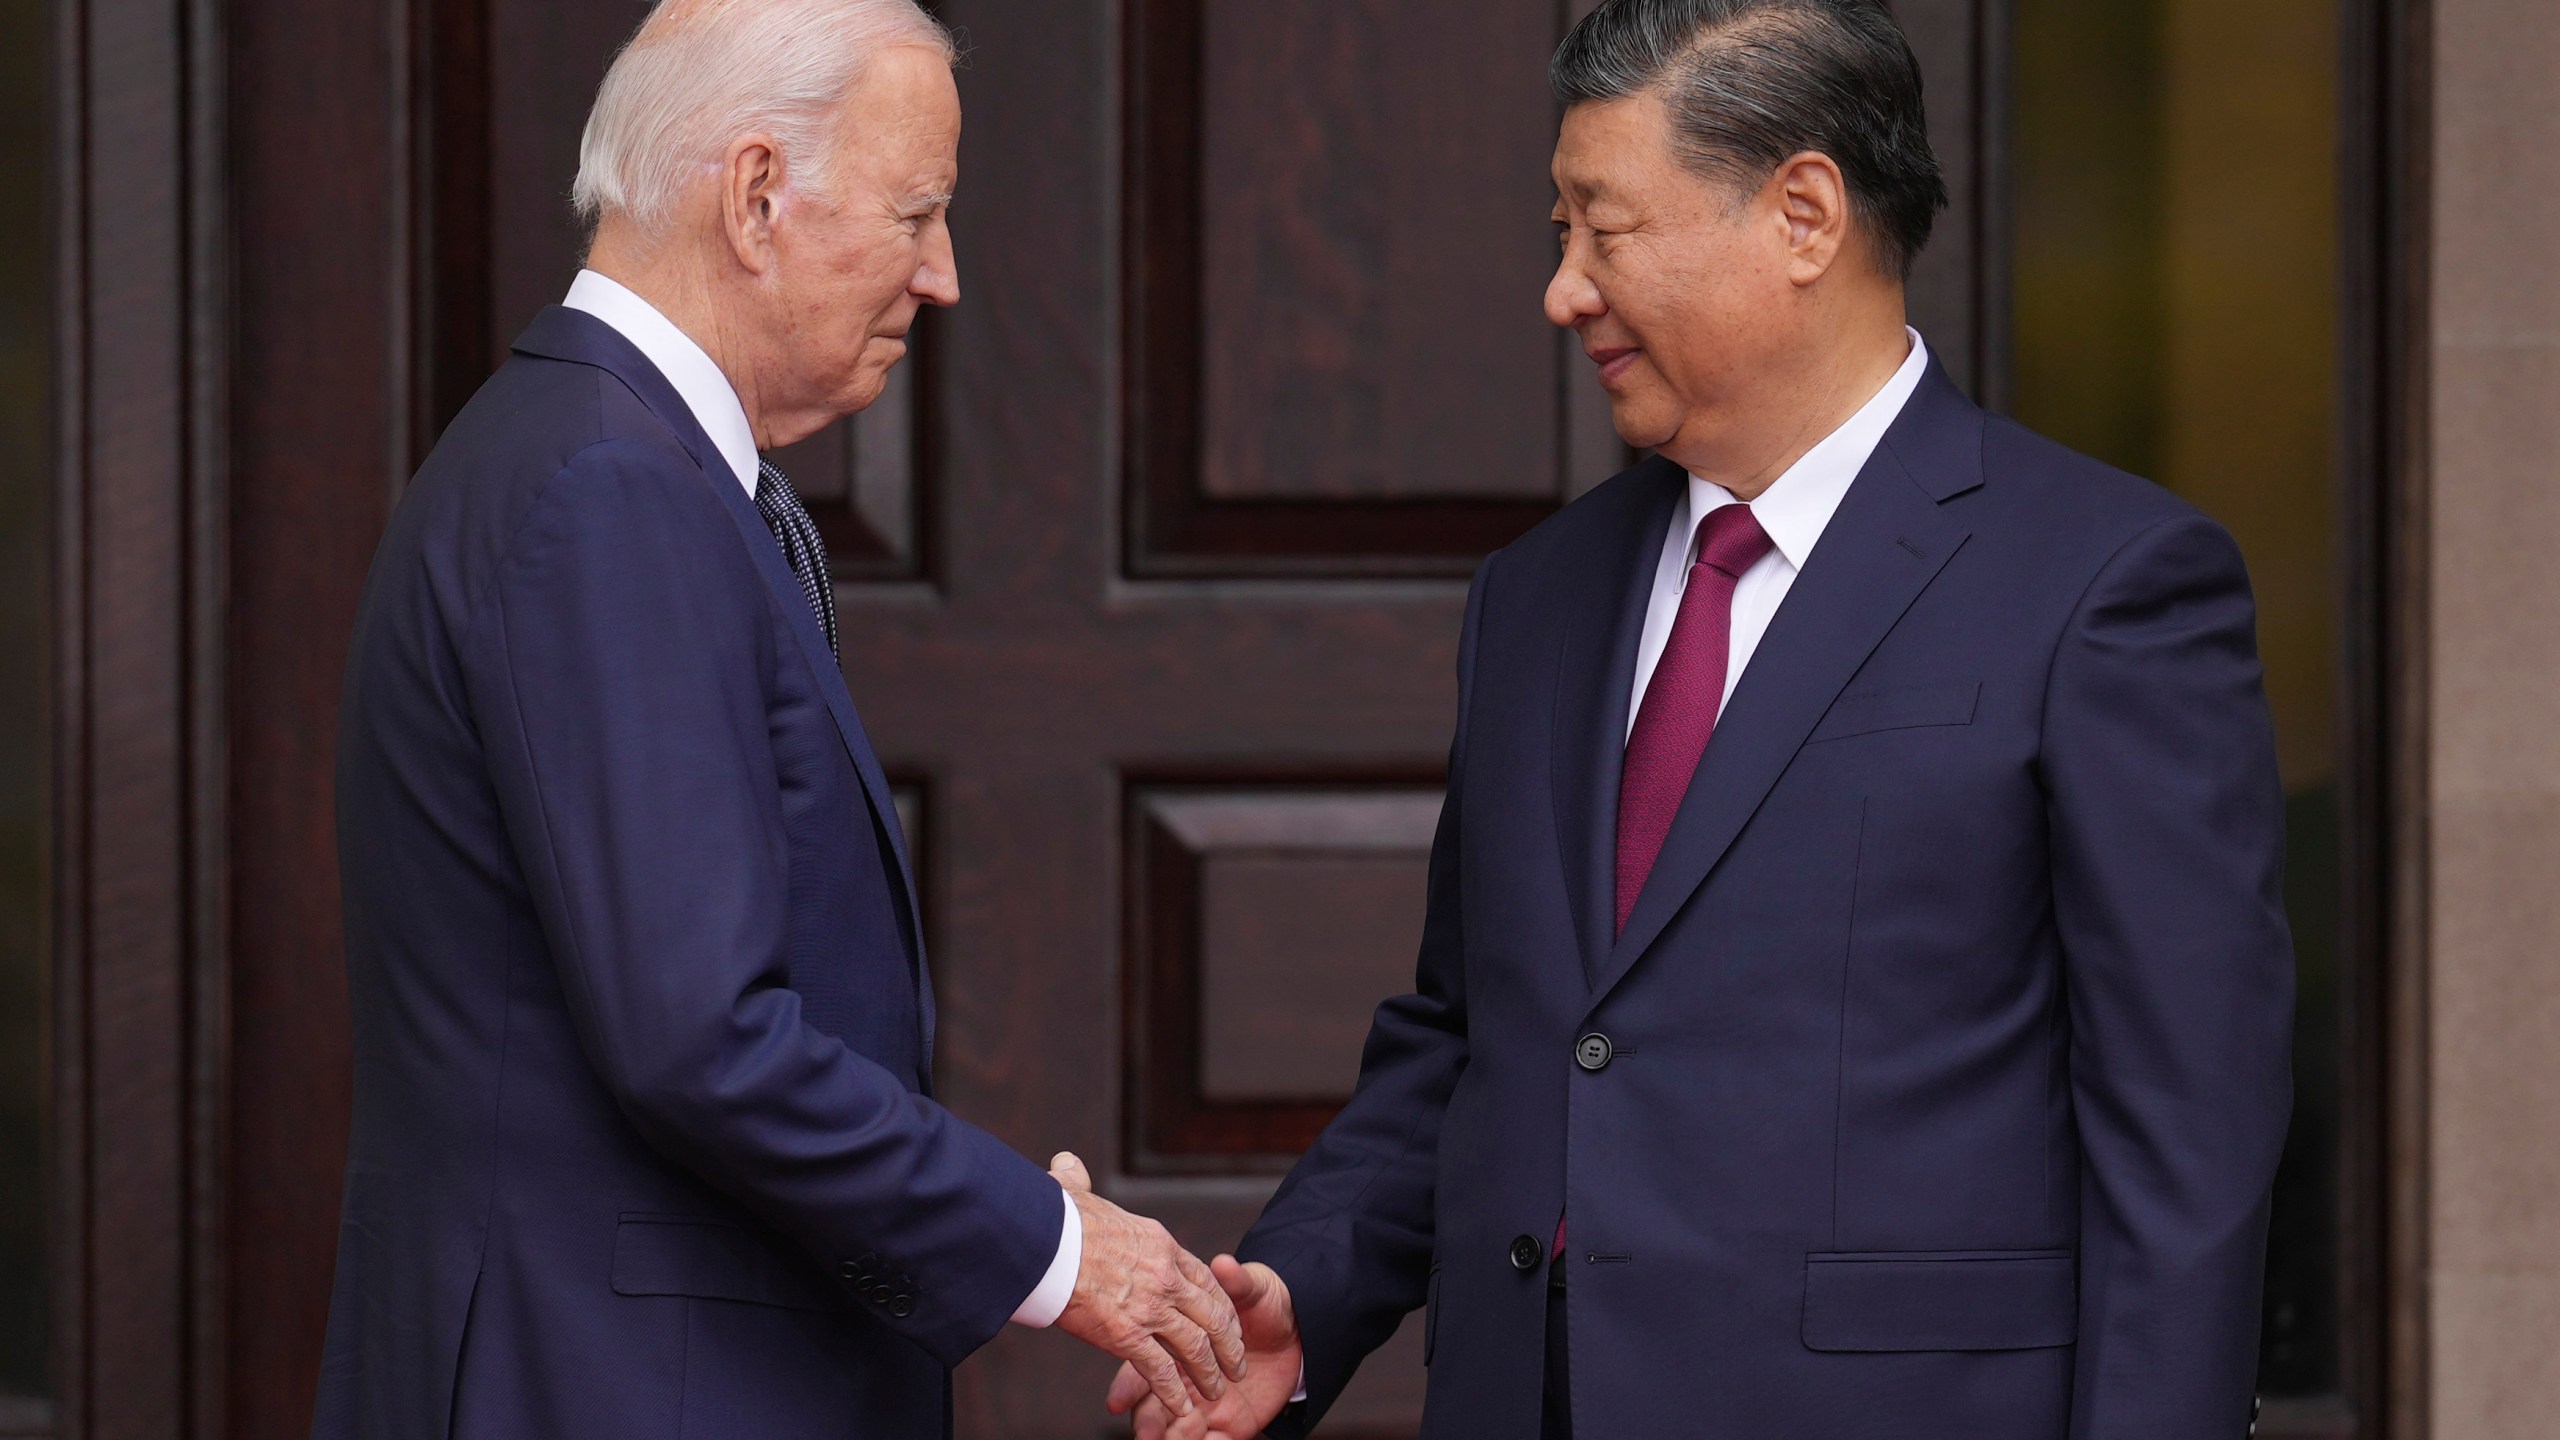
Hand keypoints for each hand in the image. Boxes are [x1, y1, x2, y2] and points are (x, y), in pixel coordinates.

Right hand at [1049, 1152, 1248, 1417]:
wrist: (1040, 1239)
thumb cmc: (1052, 1216)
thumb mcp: (1075, 1192)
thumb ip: (1077, 1181)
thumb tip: (1066, 1164)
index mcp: (1159, 1243)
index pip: (1204, 1278)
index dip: (1219, 1305)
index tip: (1227, 1322)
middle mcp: (1164, 1276)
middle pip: (1211, 1315)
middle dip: (1228, 1343)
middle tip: (1236, 1364)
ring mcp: (1148, 1306)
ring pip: (1194, 1346)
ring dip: (1209, 1372)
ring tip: (1217, 1391)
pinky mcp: (1125, 1334)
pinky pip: (1160, 1369)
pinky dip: (1173, 1392)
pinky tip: (1182, 1407)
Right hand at [1107, 1255, 1300, 1439]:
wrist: (1302, 1332)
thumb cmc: (1268, 1305)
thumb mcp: (1255, 1290)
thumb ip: (1237, 1282)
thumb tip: (1225, 1262)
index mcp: (1180, 1343)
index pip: (1146, 1365)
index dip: (1129, 1385)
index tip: (1116, 1401)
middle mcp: (1186, 1377)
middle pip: (1154, 1404)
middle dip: (1147, 1419)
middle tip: (1143, 1432)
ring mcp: (1206, 1403)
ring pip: (1176, 1429)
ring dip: (1170, 1437)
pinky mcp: (1231, 1424)